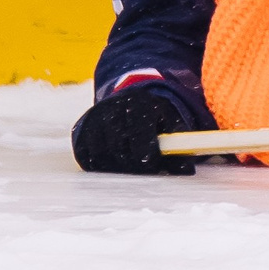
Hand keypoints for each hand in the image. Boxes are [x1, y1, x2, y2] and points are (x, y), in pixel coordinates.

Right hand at [71, 86, 211, 175]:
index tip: (153, 165)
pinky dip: (100, 166)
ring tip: (132, 167)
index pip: (139, 132)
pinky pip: (86, 157)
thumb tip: (187, 171)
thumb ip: (180, 145)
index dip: (146, 153)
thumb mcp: (171, 122)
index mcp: (139, 103)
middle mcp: (112, 108)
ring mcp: (93, 120)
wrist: (129, 98)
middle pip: (118, 146)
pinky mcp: (81, 131)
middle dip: (133, 163)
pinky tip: (115, 165)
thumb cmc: (155, 115)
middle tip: (145, 170)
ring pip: (101, 153)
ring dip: (117, 166)